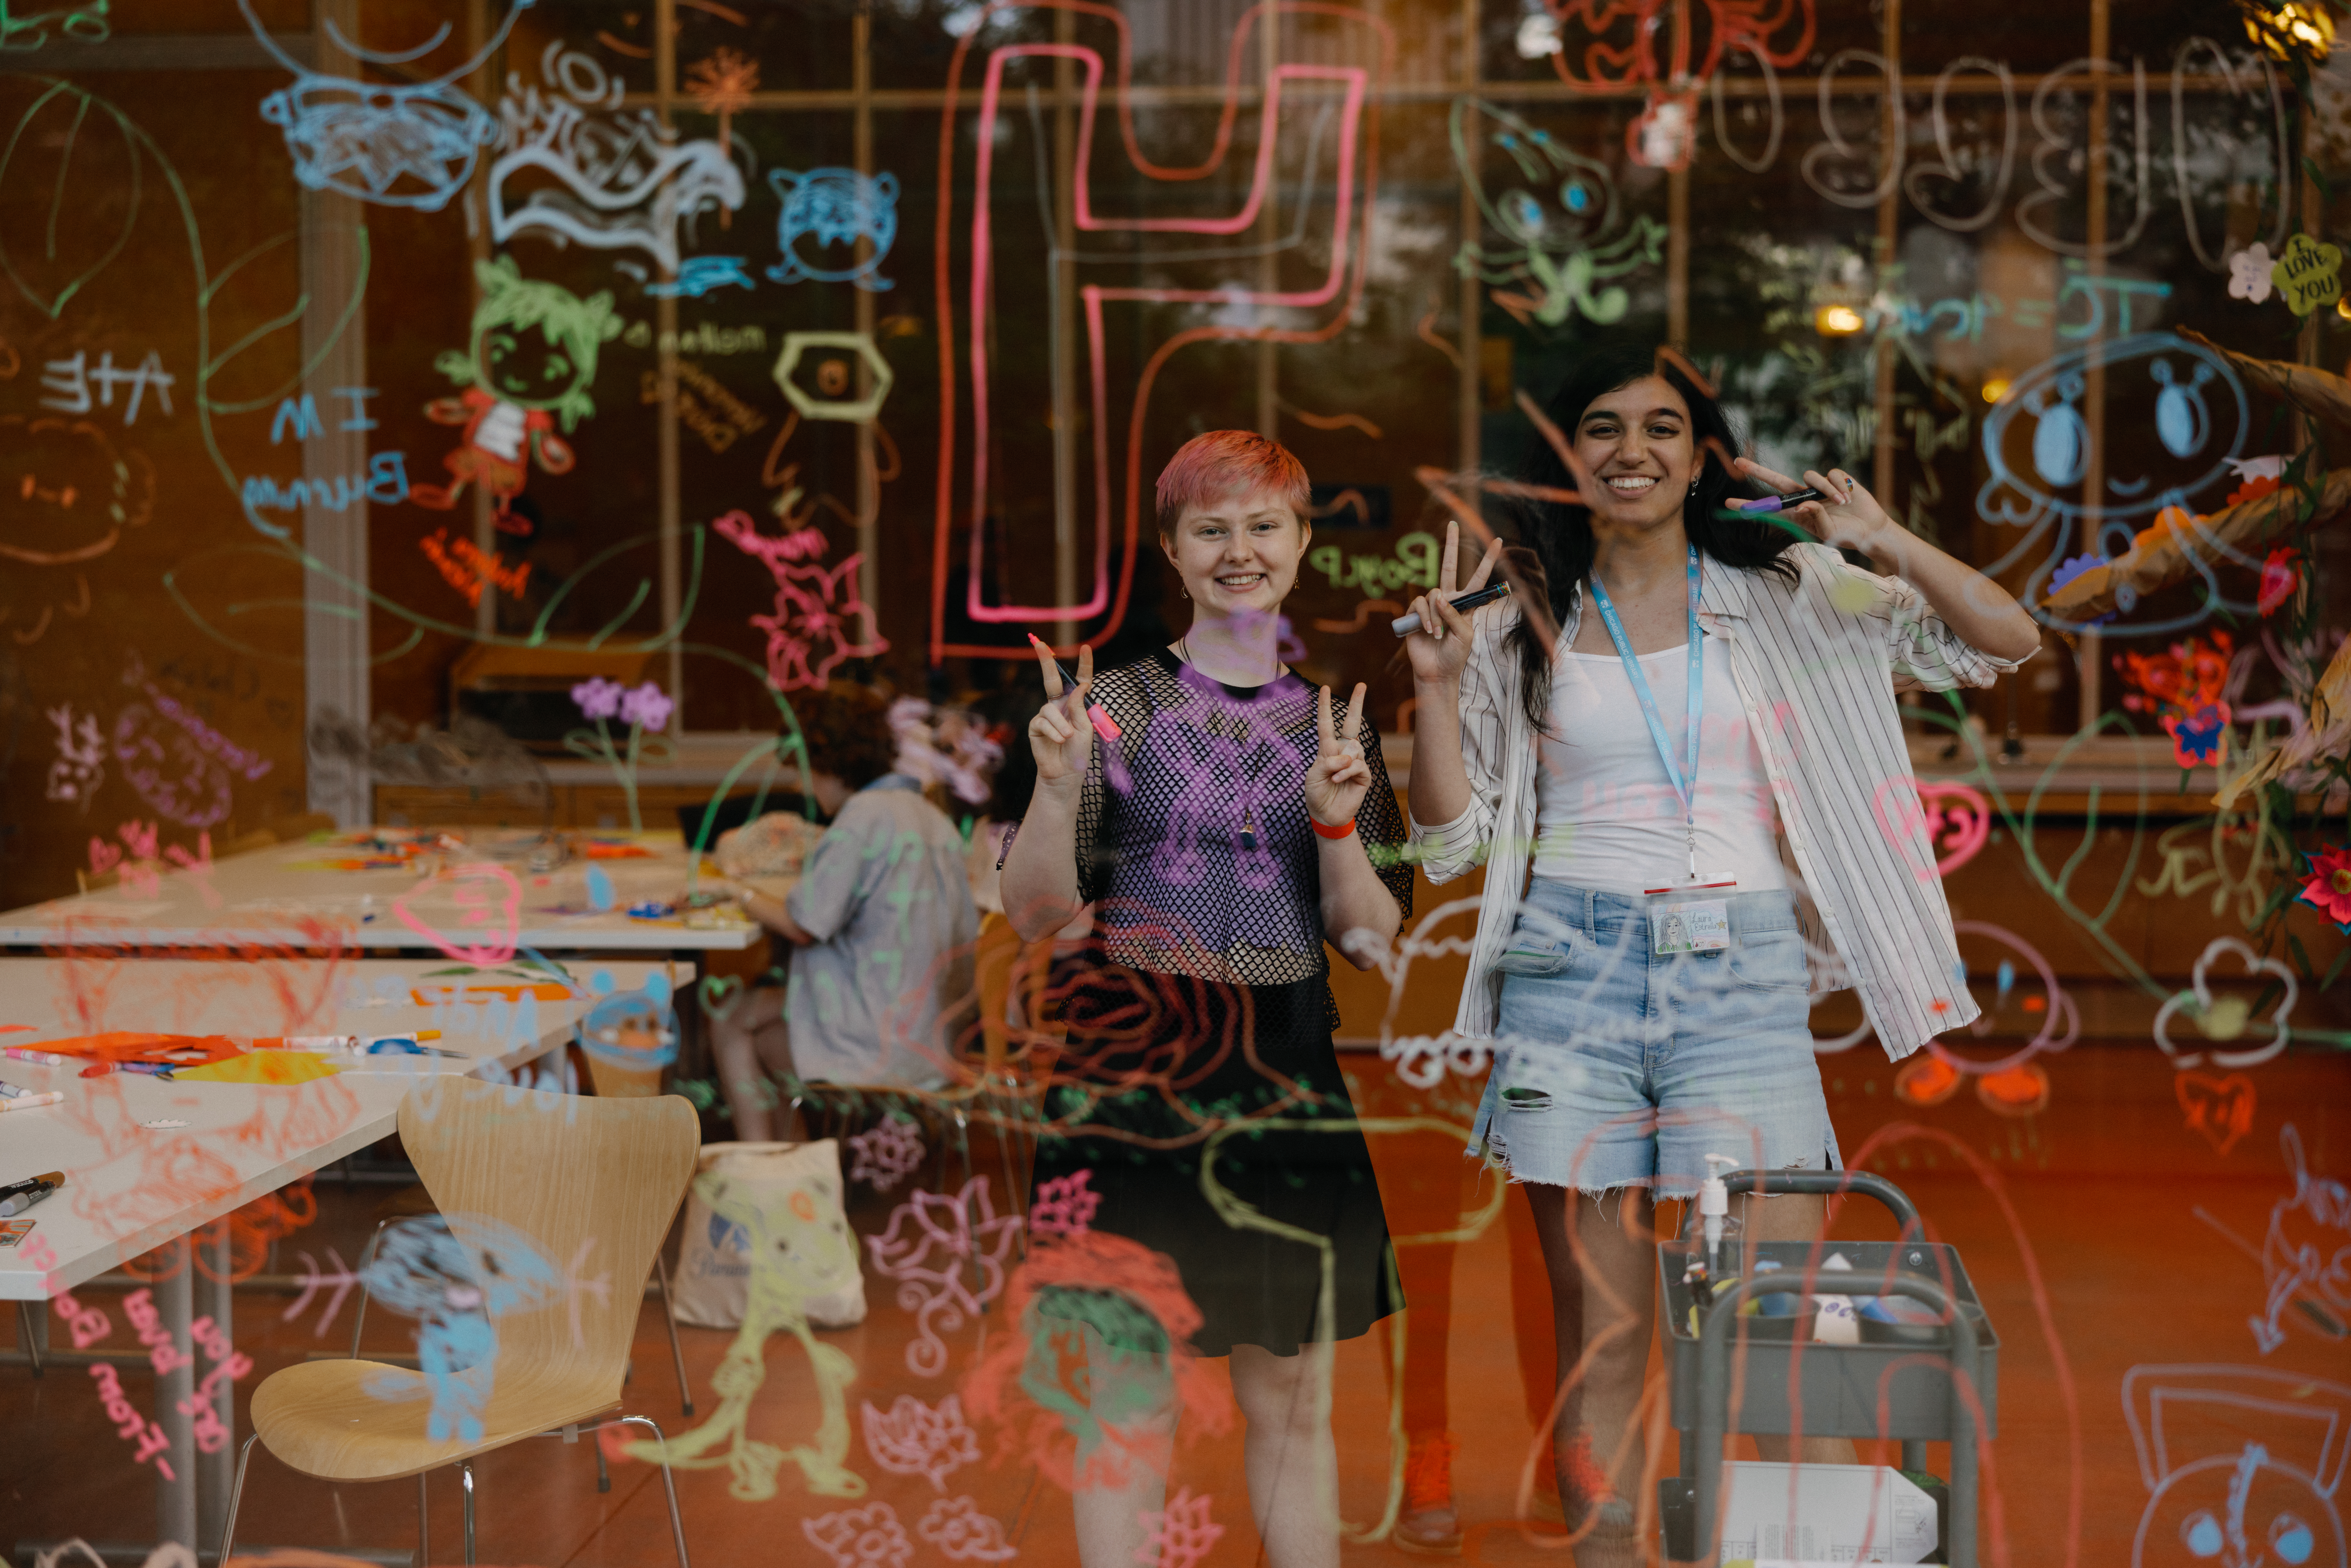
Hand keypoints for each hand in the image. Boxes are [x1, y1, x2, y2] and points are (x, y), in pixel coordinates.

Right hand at [1026, 640, 1096, 794]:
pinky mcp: (1036, 726)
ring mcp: (1046, 714)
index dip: (1083, 664)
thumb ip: (1080, 706)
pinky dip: (1054, 732)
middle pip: (1052, 679)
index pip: (1079, 681)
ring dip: (1062, 725)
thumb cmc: (1078, 750)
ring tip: (1067, 738)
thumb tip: (1080, 685)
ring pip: (1050, 708)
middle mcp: (1059, 705)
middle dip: (1045, 661)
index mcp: (1075, 704)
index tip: (1086, 648)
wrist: (1066, 772)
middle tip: (1039, 643)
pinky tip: (1059, 741)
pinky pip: (1043, 721)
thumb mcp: (1085, 727)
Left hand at [1304, 683, 1372, 828]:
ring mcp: (1355, 762)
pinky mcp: (1364, 775)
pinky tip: (1338, 780)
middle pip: (1352, 723)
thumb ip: (1327, 762)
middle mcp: (1343, 752)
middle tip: (1361, 684)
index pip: (1327, 724)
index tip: (1324, 688)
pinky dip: (1346, 771)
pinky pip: (1358, 765)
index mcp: (1328, 749)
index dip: (1325, 706)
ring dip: (1342, 763)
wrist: (1325, 815)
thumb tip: (1347, 758)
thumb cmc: (1316, 793)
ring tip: (1333, 777)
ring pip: (1354, 748)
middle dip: (1356, 703)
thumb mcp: (1314, 775)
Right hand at [1400, 520, 1503, 688]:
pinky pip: (1420, 604)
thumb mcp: (1464, 635)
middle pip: (1449, 566)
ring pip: (1433, 594)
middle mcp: (1448, 601)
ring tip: (1436, 634)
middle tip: (1454, 524)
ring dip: (1436, 616)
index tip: (1499, 541)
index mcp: (1465, 605)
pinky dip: (1424, 618)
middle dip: (1452, 545)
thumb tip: (1438, 597)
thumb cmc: (1454, 655)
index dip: (1488, 560)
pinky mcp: (1415, 612)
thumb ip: (1453, 614)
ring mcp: (1431, 606)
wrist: (1436, 671)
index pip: (1478, 578)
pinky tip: (1426, 631)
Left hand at [1734, 457, 1896, 558]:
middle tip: (1737, 461)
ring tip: (1842, 504)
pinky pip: (1830, 473)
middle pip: (1777, 481)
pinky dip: (1839, 485)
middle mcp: (1803, 498)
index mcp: (1797, 514)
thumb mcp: (1828, 533)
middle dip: (1757, 471)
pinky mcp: (1835, 478)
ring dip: (1826, 490)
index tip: (1727, 504)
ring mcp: (1818, 487)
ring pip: (1809, 476)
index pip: (1769, 509)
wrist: (1869, 528)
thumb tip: (1803, 503)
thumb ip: (1814, 518)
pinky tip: (1849, 496)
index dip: (1750, 506)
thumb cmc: (1846, 535)